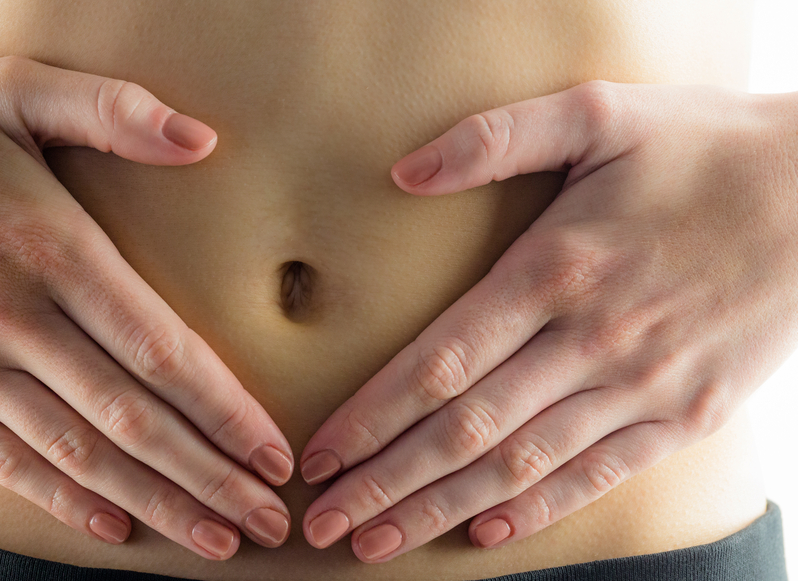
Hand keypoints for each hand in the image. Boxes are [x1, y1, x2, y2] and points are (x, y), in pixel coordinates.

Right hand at [0, 57, 292, 559]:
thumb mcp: (11, 89)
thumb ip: (112, 110)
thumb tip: (203, 139)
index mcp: (51, 247)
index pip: (161, 349)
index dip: (225, 409)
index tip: (273, 453)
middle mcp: (10, 318)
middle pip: (132, 417)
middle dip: (209, 476)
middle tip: (266, 519)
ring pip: (76, 453)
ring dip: (153, 502)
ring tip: (213, 539)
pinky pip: (1, 460)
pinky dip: (60, 498)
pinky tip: (112, 526)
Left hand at [298, 81, 797, 560]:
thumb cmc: (703, 146)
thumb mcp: (600, 112)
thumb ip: (495, 138)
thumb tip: (404, 171)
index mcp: (556, 269)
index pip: (440, 362)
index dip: (372, 416)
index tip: (319, 454)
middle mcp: (593, 340)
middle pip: (466, 430)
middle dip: (386, 482)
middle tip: (321, 523)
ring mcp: (643, 386)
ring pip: (522, 466)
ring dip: (441, 509)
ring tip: (378, 542)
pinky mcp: (688, 414)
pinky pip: (599, 476)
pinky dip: (538, 510)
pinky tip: (483, 533)